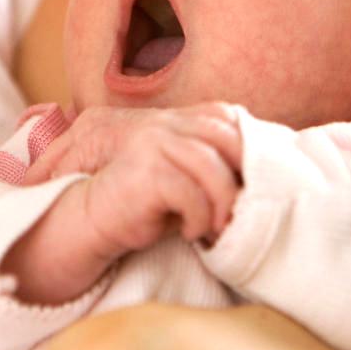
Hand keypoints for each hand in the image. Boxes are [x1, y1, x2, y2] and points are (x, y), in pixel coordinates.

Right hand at [73, 111, 242, 253]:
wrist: (90, 220)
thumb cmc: (143, 206)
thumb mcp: (182, 179)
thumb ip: (210, 166)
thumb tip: (260, 180)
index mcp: (173, 120)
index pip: (223, 115)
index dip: (247, 143)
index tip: (256, 180)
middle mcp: (162, 123)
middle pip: (224, 135)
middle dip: (244, 173)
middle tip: (247, 208)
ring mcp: (151, 142)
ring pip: (210, 164)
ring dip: (224, 202)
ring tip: (220, 227)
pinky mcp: (144, 170)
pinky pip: (189, 192)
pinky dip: (199, 218)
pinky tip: (193, 234)